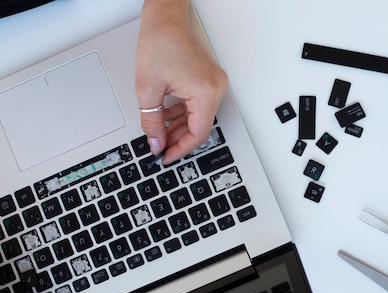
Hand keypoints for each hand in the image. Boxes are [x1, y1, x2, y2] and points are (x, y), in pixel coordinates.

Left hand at [135, 0, 228, 164]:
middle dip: (178, 139)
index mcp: (206, 91)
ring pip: (199, 117)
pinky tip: (167, 117)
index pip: (198, 133)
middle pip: (200, 126)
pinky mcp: (210, 80)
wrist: (165, 18)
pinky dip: (183, 113)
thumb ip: (151, 121)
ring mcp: (215, 84)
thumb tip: (155, 142)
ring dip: (179, 126)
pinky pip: (199, 105)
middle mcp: (217, 88)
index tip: (166, 156)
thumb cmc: (160, 41)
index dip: (180, 149)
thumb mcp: (148, 88)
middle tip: (160, 147)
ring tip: (159, 132)